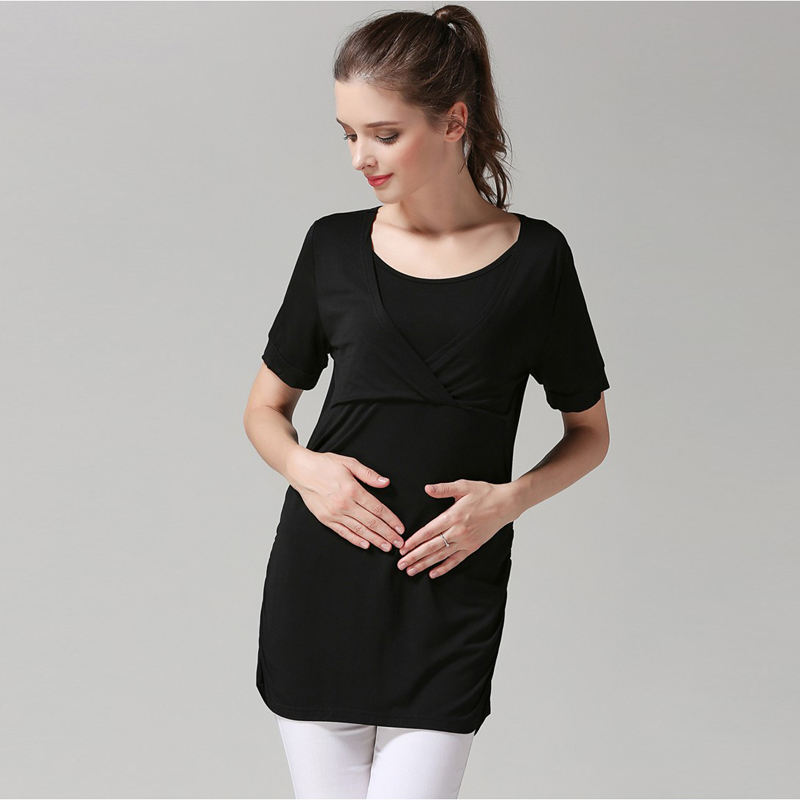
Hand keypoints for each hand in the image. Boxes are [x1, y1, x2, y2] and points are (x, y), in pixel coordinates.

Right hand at [286, 448, 405, 552]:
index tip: (400, 528)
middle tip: (399, 543)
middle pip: (371, 522)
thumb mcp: (349, 463)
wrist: (301, 470)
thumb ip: (368, 474)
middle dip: (387, 533)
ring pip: (359, 530)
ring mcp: (334, 514)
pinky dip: (355, 540)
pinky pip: (343, 532)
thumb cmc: (325, 464)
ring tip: (387, 547)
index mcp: (352, 490)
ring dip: (375, 540)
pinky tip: (366, 544)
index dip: (391, 520)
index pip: (377, 508)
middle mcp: (344, 504)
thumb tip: (386, 482)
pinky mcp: (325, 519)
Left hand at [396, 480, 518, 578]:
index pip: (429, 532)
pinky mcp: (472, 547)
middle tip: (401, 564)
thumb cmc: (485, 494)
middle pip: (432, 547)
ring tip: (411, 571)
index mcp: (453, 516)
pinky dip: (444, 568)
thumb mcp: (463, 486)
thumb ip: (443, 488)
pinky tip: (433, 573)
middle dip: (415, 557)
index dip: (414, 541)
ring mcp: (466, 541)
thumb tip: (427, 488)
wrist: (505, 504)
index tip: (403, 548)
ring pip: (441, 556)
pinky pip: (456, 560)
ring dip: (425, 564)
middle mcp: (458, 531)